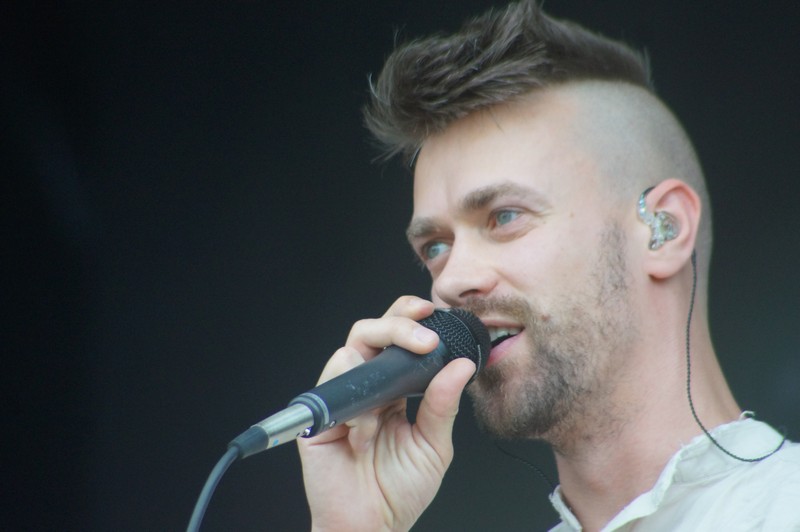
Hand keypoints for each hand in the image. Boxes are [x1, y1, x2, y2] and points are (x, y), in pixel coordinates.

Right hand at [296, 296, 475, 531]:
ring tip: (396, 395)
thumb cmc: (399, 491)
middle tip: (424, 336)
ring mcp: (341, 400)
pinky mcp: (320, 418)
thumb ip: (443, 404)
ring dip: (378, 361)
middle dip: (397, 323)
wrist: (373, 527)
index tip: (430, 311)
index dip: (409, 319)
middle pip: (371, 332)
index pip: (396, 339)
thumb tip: (462, 366)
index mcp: (392, 390)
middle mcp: (365, 388)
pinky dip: (356, 404)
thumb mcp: (434, 445)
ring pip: (349, 349)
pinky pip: (331, 386)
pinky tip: (368, 433)